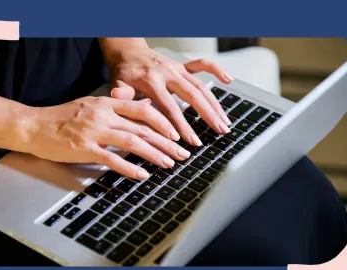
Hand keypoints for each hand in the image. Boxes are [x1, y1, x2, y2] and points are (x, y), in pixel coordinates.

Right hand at [17, 96, 190, 179]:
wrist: (34, 125)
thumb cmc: (62, 117)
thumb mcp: (91, 104)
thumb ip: (116, 106)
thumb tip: (143, 107)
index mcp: (107, 103)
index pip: (143, 109)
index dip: (163, 122)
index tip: (176, 133)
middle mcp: (104, 115)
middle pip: (143, 128)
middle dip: (167, 142)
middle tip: (182, 154)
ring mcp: (94, 132)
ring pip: (133, 142)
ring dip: (154, 154)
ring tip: (168, 164)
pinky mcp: (84, 149)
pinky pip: (113, 160)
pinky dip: (130, 168)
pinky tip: (143, 175)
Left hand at [100, 39, 233, 146]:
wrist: (127, 52)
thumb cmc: (123, 73)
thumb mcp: (117, 84)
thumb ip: (121, 93)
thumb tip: (120, 98)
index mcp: (151, 81)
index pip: (169, 107)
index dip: (180, 124)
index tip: (190, 140)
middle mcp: (167, 73)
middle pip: (192, 95)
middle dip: (207, 115)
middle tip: (219, 132)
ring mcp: (177, 68)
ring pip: (201, 85)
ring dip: (215, 104)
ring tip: (224, 122)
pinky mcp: (182, 65)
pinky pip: (202, 65)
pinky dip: (216, 70)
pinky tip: (229, 80)